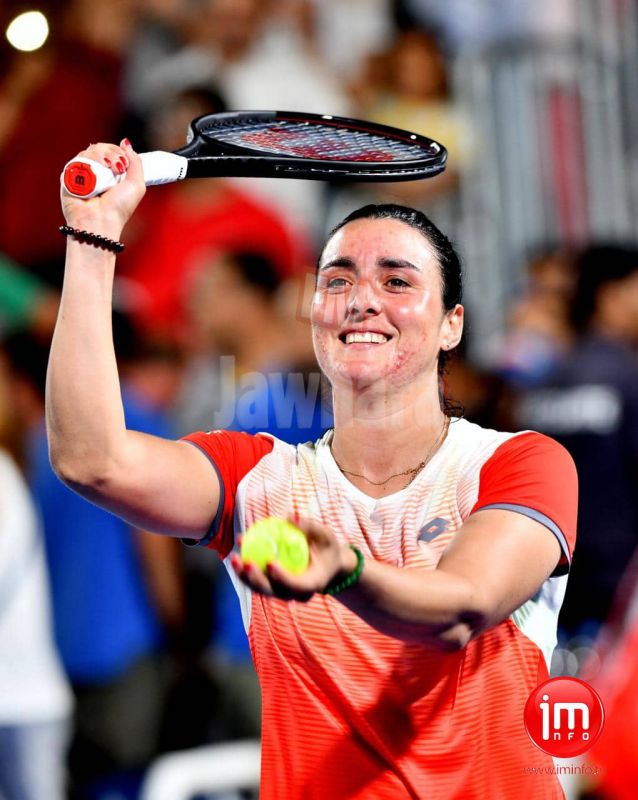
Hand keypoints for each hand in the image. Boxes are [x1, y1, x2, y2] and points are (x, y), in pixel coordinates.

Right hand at [60, 139, 145, 236]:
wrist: (100, 221)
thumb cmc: (119, 208)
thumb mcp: (137, 185)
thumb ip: (136, 162)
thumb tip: (126, 143)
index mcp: (111, 174)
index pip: (111, 150)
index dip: (117, 151)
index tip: (124, 163)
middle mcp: (96, 172)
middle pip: (100, 147)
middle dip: (111, 153)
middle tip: (117, 168)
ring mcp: (82, 173)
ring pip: (89, 151)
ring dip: (101, 156)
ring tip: (107, 171)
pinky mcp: (69, 176)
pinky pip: (77, 160)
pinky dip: (87, 162)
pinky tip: (93, 172)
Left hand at [230, 516, 357, 601]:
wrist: (327, 564)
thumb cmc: (327, 548)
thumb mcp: (326, 535)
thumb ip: (311, 527)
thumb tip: (290, 517)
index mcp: (312, 584)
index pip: (296, 585)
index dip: (282, 577)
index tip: (270, 562)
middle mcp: (297, 593)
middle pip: (274, 591)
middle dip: (257, 580)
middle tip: (247, 562)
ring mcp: (283, 592)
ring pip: (261, 589)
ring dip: (245, 576)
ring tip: (233, 558)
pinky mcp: (273, 587)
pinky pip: (257, 580)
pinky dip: (245, 569)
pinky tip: (236, 552)